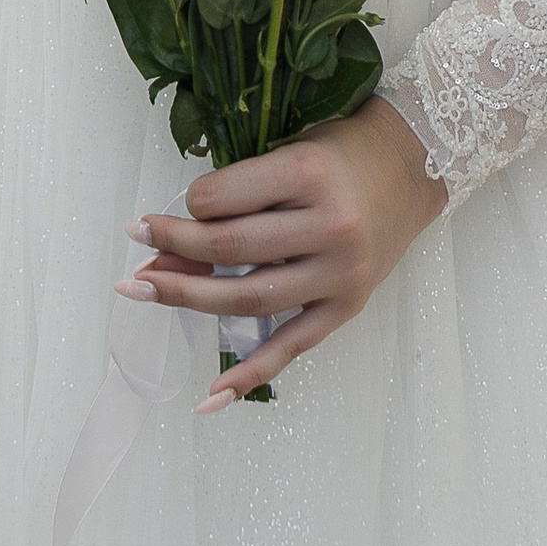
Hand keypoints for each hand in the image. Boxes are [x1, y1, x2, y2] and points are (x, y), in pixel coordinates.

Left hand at [119, 102, 444, 407]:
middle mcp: (329, 226)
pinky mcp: (347, 307)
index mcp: (309, 173)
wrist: (410, 168)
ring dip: (191, 297)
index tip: (171, 207)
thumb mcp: (292, 149)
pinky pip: (291, 347)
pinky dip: (250, 374)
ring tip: (146, 290)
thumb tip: (176, 235)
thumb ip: (244, 189)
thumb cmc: (340, 152)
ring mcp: (340, 274)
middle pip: (232, 249)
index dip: (188, 204)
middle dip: (175, 250)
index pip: (225, 198)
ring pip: (251, 299)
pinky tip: (210, 396)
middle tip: (135, 247)